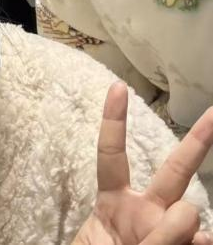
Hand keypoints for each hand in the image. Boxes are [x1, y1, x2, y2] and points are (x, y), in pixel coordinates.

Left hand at [72, 82, 212, 244]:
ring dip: (180, 234)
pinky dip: (201, 243)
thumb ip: (147, 238)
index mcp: (113, 204)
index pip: (111, 156)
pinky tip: (197, 243)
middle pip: (173, 171)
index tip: (116, 86)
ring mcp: (172, 235)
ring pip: (191, 218)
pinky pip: (204, 243)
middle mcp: (146, 213)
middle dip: (197, 142)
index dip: (114, 122)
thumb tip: (190, 217)